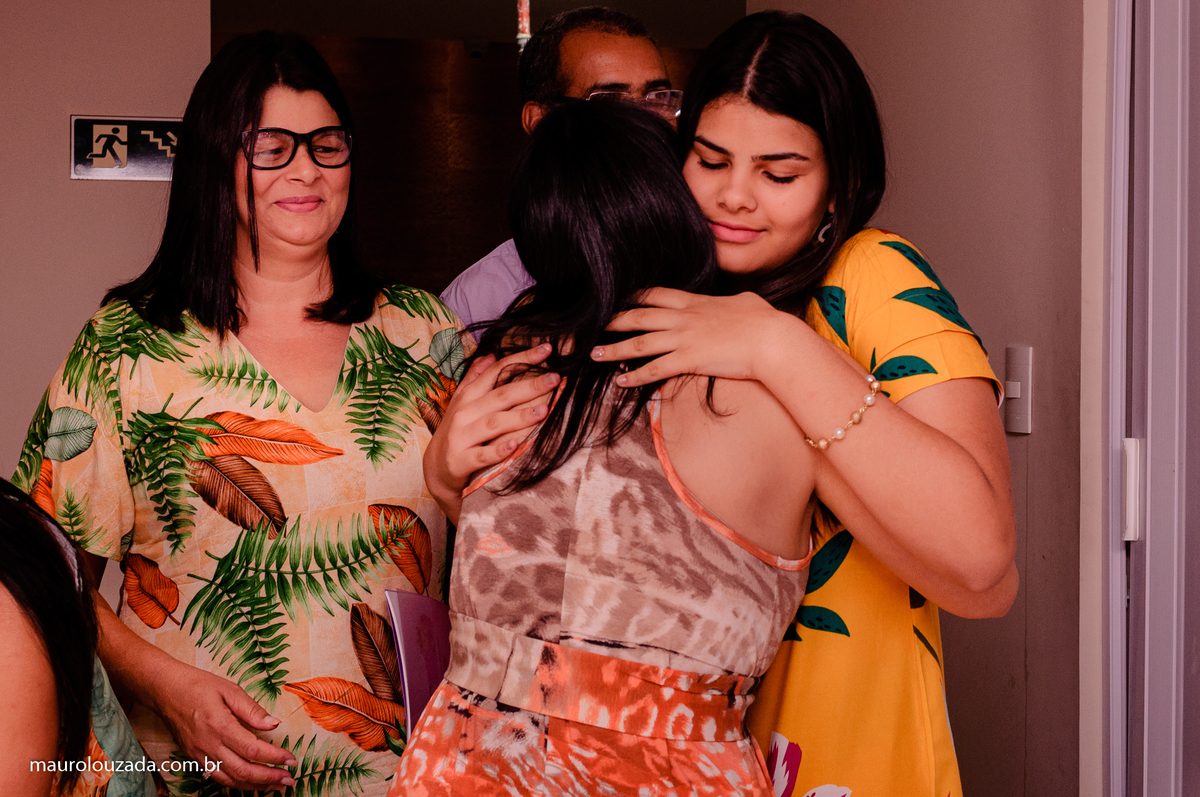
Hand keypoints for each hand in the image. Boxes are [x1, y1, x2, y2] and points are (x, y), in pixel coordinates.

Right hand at [148, 659, 295, 790]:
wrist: (165, 690)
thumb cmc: (198, 685)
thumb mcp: (230, 689)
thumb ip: (252, 710)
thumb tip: (275, 724)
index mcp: (221, 727)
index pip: (254, 750)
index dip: (275, 758)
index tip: (292, 759)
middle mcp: (209, 746)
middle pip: (243, 771)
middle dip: (269, 778)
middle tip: (289, 780)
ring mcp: (200, 755)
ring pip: (230, 779)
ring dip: (254, 785)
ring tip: (275, 785)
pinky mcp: (194, 758)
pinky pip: (217, 777)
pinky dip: (236, 783)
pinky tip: (250, 782)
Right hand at [423, 343, 559, 521]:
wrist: (435, 469)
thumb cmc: (457, 431)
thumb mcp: (462, 402)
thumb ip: (475, 378)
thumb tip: (491, 356)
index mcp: (469, 396)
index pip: (497, 372)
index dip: (521, 359)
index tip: (546, 350)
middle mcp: (464, 413)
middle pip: (500, 396)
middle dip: (529, 386)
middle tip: (555, 378)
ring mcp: (461, 437)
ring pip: (493, 424)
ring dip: (519, 417)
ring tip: (544, 410)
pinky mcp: (461, 461)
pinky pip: (482, 455)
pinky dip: (498, 451)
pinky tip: (516, 445)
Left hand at [592, 288, 802, 386]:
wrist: (773, 340)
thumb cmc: (766, 322)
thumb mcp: (746, 301)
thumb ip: (732, 301)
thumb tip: (736, 301)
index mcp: (696, 302)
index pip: (656, 294)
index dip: (634, 297)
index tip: (617, 299)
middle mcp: (685, 318)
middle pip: (640, 317)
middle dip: (614, 321)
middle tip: (592, 324)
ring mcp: (685, 339)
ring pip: (640, 343)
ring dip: (615, 350)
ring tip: (595, 354)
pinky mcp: (689, 360)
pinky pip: (656, 369)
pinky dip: (636, 376)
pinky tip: (621, 382)